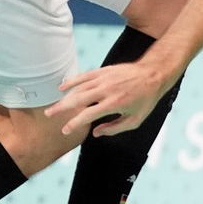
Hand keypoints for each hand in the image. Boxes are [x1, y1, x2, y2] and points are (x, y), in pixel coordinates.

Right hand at [48, 62, 172, 136]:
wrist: (153, 74)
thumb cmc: (146, 99)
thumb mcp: (135, 120)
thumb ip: (115, 128)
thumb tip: (96, 133)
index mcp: (114, 103)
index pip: (88, 115)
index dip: (74, 123)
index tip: (65, 130)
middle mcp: (107, 90)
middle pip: (78, 100)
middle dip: (62, 108)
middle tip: (49, 115)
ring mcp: (104, 78)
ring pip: (79, 88)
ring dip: (64, 97)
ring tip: (54, 106)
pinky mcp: (104, 70)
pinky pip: (84, 76)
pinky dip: (72, 81)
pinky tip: (62, 87)